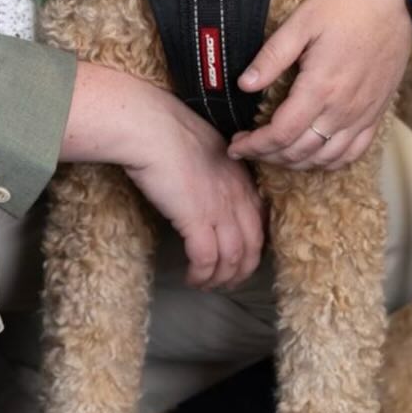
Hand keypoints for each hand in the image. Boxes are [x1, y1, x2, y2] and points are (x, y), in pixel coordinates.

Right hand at [63, 63, 264, 288]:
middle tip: (227, 282)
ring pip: (232, 259)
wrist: (152, 128)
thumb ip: (213, 171)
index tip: (240, 257)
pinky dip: (201, 274)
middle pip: (252, 247)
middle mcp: (237, 198)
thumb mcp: (205, 149)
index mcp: (241, 179)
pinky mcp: (196, 221)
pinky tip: (192, 278)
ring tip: (206, 284)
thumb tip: (203, 188)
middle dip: (241, 271)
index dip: (253, 245)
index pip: (260, 222)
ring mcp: (219, 210)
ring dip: (220, 278)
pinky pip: (206, 260)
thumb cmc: (169, 132)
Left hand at [226, 0, 411, 170]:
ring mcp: (363, 114)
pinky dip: (329, 161)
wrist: (394, 1)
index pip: (281, 133)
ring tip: (274, 153)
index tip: (235, 145)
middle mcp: (343, 108)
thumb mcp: (302, 22)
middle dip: (268, 156)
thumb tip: (244, 84)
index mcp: (321, 87)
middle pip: (301, 151)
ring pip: (326, 158)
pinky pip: (353, 152)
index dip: (255, 145)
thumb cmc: (346, 7)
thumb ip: (272, 56)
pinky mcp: (376, 113)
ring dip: (296, 163)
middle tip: (247, 148)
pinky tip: (313, 155)